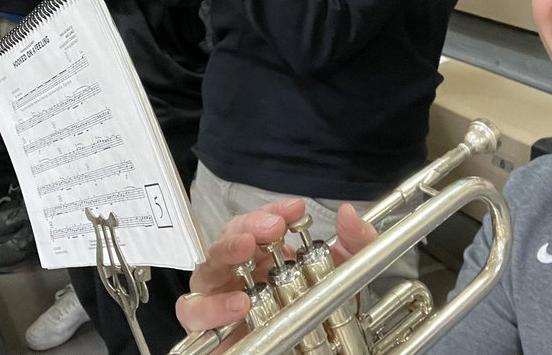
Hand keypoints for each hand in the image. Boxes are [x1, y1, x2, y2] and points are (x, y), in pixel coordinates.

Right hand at [175, 200, 377, 341]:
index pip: (255, 224)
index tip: (295, 211)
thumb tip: (349, 214)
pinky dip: (211, 306)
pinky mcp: (212, 331)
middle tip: (273, 228)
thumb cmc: (323, 312)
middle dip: (247, 226)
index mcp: (262, 256)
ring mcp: (221, 301)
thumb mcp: (347, 274)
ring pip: (205, 271)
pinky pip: (194, 313)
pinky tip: (238, 303)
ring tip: (246, 251)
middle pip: (226, 240)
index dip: (271, 212)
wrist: (324, 350)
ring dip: (224, 255)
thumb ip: (357, 243)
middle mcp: (237, 275)